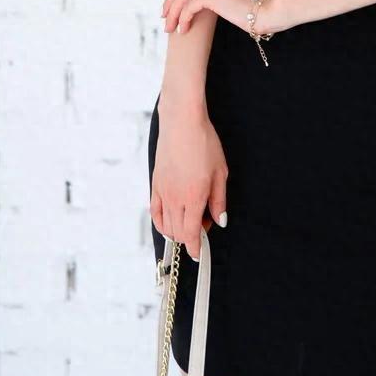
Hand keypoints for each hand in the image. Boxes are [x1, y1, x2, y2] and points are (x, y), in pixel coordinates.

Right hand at [150, 93, 228, 262]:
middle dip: (191, 238)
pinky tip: (171, 218)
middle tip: (205, 224)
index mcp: (194, 197)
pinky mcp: (155, 184)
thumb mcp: (221, 172)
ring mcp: (162, 192)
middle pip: (178, 233)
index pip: (191, 234)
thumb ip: (219, 200)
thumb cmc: (204, 143)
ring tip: (191, 218)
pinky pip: (155, 212)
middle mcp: (175, 198)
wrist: (182, 122)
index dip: (195, 248)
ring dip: (177, 230)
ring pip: (166, 225)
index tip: (199, 253)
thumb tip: (219, 221)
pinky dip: (162, 221)